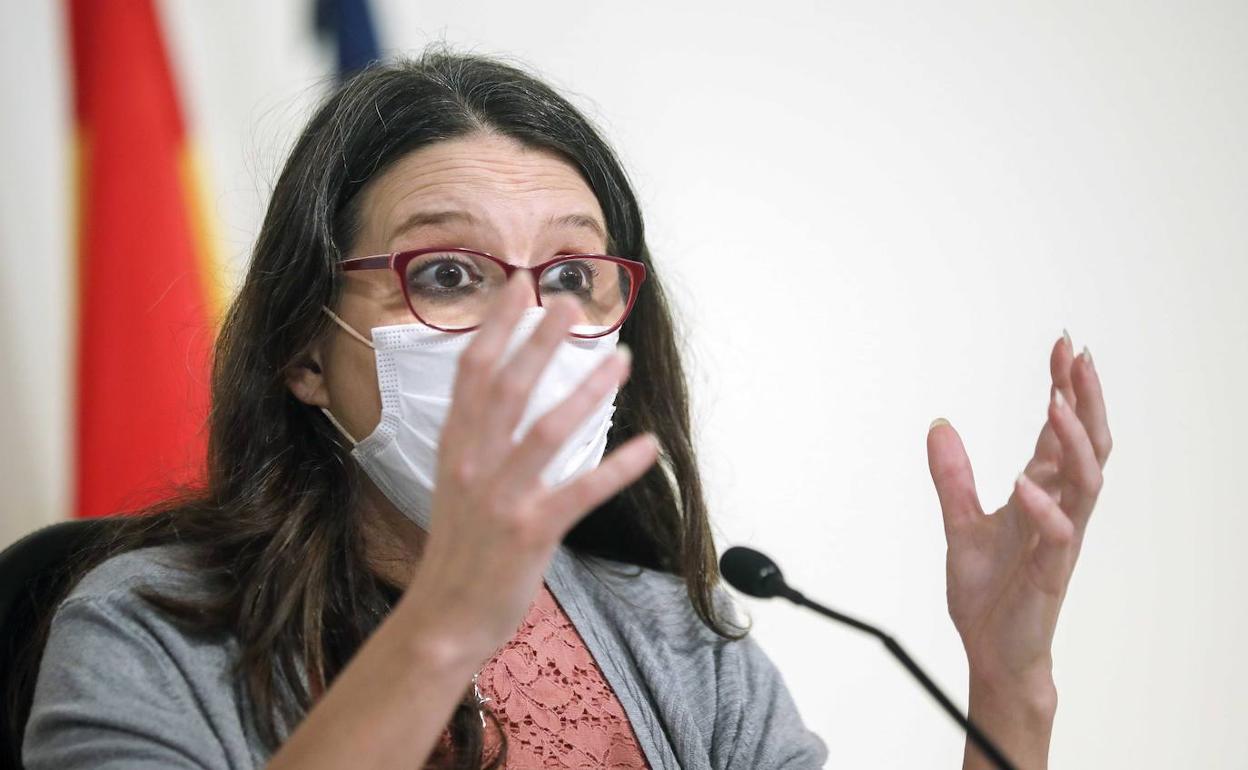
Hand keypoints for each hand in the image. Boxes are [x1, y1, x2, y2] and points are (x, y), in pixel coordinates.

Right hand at [399, 272, 658, 665]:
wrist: (443, 619)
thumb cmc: (458, 550)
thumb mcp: (456, 485)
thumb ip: (478, 442)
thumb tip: (505, 397)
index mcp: (455, 447)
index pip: (473, 372)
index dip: (496, 326)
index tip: (519, 286)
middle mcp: (474, 464)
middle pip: (509, 387)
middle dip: (541, 340)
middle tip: (571, 303)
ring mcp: (502, 497)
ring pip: (549, 430)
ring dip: (588, 391)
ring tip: (621, 359)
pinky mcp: (532, 530)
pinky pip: (582, 490)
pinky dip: (618, 467)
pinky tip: (648, 446)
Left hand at [927, 332, 1111, 695]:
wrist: (992, 652)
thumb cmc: (988, 593)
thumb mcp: (959, 522)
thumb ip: (952, 476)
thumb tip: (938, 425)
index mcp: (1041, 494)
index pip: (1059, 432)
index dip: (1062, 388)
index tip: (1060, 346)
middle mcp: (1058, 509)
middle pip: (1089, 444)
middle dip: (1085, 398)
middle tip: (1076, 355)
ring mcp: (1059, 539)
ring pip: (1087, 481)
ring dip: (1074, 441)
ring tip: (1055, 403)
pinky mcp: (1049, 572)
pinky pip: (1059, 535)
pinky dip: (1044, 507)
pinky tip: (1024, 483)